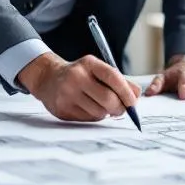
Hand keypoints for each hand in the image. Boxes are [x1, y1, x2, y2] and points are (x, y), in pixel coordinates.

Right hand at [20, 53, 140, 121]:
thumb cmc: (80, 74)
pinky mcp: (62, 109)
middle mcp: (76, 77)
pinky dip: (93, 117)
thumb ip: (119, 80)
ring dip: (105, 112)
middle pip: (108, 99)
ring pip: (99, 112)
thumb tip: (136, 95)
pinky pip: (88, 120)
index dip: (126, 92)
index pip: (113, 77)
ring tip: (100, 105)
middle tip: (121, 109)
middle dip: (119, 107)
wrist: (48, 78)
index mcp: (88, 64)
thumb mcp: (97, 70)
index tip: (133, 102)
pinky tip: (87, 108)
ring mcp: (67, 94)